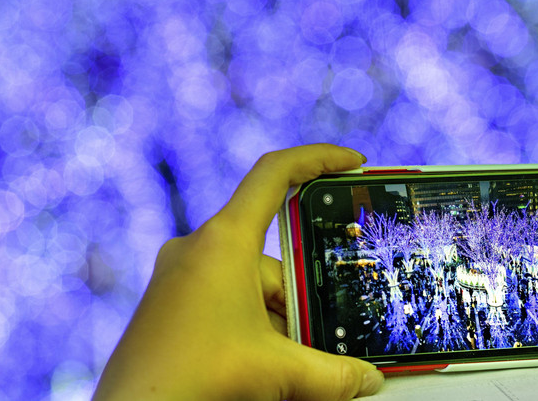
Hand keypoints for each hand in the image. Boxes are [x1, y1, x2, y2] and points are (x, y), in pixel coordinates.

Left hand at [94, 144, 384, 399]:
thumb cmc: (191, 380)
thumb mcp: (277, 372)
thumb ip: (333, 375)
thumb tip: (366, 379)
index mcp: (223, 241)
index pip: (275, 174)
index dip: (318, 159)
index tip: (353, 164)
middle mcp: (198, 250)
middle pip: (274, 258)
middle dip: (306, 299)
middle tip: (330, 336)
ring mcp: (180, 278)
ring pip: (252, 289)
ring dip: (280, 326)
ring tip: (293, 371)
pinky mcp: (170, 306)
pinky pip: (225, 304)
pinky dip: (253, 332)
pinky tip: (266, 372)